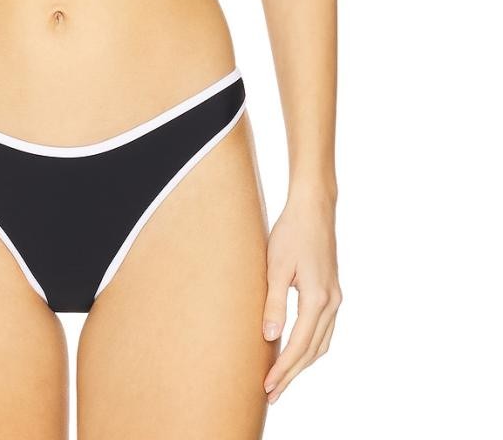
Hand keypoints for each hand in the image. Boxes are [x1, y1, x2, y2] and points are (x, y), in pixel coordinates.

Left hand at [261, 187, 341, 404]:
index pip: (298, 345)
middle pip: (312, 350)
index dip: (283, 369)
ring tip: (282, 378)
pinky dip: (311, 346)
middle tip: (271, 393)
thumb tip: (270, 338)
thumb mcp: (275, 266)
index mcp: (318, 298)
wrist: (313, 208)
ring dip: (303, 363)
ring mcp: (335, 297)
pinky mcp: (333, 291)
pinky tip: (297, 350)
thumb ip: (274, 303)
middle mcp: (332, 302)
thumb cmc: (291, 232)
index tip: (267, 387)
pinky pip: (325, 330)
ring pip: (321, 343)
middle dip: (292, 374)